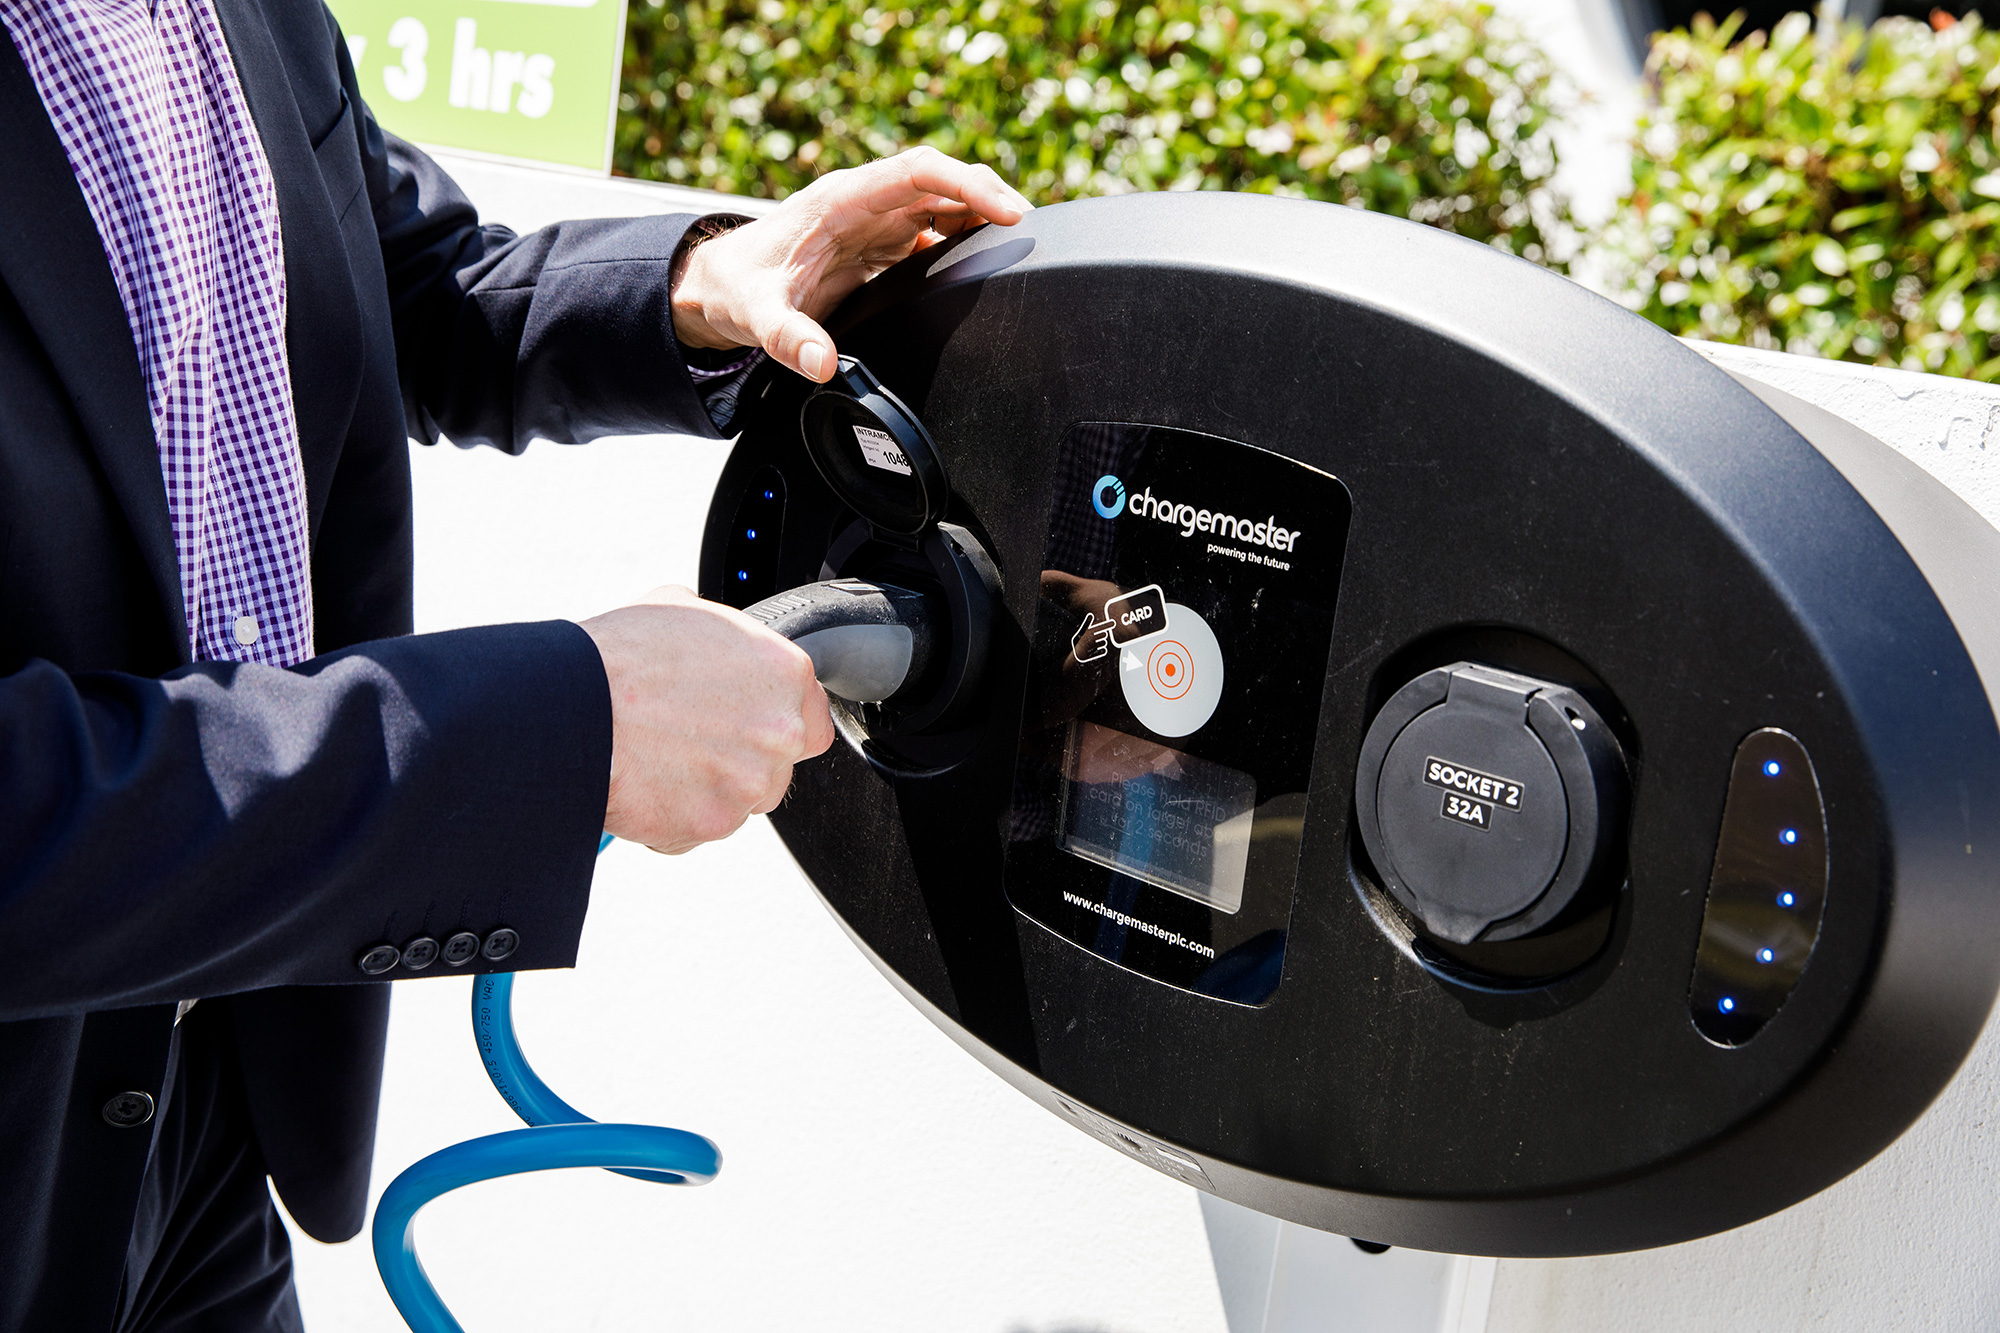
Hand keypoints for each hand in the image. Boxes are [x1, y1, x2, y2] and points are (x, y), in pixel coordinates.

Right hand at [580, 585, 834, 853]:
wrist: (570, 708)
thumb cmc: (619, 657)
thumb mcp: (682, 610)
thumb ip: (724, 640)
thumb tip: (718, 646)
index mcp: (785, 675)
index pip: (814, 718)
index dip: (776, 723)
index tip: (750, 727)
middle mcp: (779, 733)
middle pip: (777, 766)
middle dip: (739, 760)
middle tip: (689, 741)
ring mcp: (748, 784)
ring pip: (739, 800)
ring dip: (707, 790)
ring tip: (657, 758)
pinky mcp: (711, 824)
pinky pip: (698, 829)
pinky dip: (672, 816)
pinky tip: (642, 782)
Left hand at [671, 146, 1031, 381]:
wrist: (720, 287)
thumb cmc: (736, 287)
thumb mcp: (754, 316)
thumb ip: (787, 339)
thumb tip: (822, 365)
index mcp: (840, 200)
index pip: (917, 172)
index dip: (967, 185)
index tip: (1006, 210)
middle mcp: (864, 202)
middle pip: (941, 181)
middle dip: (988, 199)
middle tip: (1028, 233)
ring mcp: (875, 221)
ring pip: (942, 204)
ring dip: (979, 220)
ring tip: (1013, 250)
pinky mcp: (881, 243)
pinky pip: (932, 231)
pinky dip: (962, 243)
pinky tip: (981, 267)